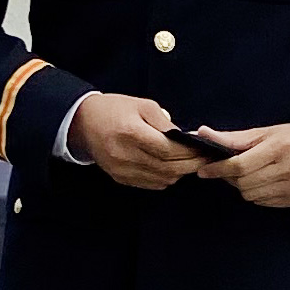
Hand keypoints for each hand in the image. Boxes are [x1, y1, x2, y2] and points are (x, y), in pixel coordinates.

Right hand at [76, 89, 206, 190]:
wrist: (84, 123)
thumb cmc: (115, 109)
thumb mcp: (142, 105)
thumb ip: (165, 122)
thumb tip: (185, 137)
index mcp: (131, 133)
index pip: (168, 150)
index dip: (190, 152)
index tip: (204, 149)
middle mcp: (125, 155)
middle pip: (167, 168)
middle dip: (190, 164)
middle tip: (205, 158)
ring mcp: (122, 170)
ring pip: (161, 179)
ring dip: (180, 173)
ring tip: (191, 163)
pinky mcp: (120, 178)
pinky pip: (150, 184)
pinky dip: (166, 178)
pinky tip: (172, 168)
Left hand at [195, 121, 289, 209]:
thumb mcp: (263, 132)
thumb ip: (233, 137)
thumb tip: (203, 134)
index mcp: (280, 148)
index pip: (240, 165)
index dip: (219, 169)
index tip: (205, 170)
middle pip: (244, 184)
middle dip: (231, 177)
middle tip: (231, 168)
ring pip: (251, 196)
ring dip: (244, 186)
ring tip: (251, 173)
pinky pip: (263, 203)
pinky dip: (257, 193)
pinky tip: (265, 181)